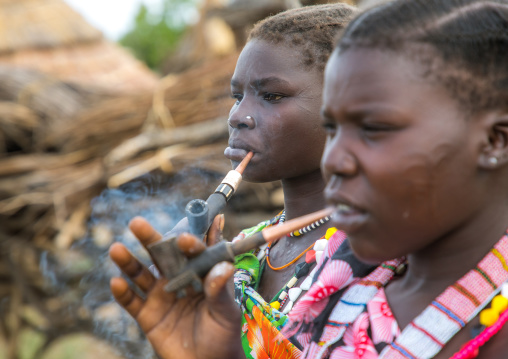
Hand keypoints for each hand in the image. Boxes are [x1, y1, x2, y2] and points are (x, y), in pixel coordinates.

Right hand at [109, 216, 243, 358]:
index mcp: (200, 273)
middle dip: (150, 239)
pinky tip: (116, 282)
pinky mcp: (147, 315)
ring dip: (128, 262)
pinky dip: (123, 293)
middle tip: (137, 223)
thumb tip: (225, 265)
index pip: (193, 251)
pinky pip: (132, 302)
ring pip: (141, 275)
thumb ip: (221, 289)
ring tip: (116, 249)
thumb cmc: (223, 334)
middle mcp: (178, 279)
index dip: (189, 242)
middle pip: (162, 255)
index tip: (184, 239)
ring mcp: (160, 296)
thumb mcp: (226, 311)